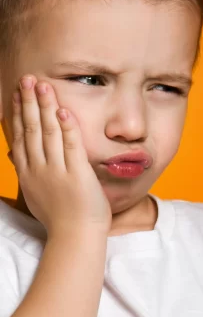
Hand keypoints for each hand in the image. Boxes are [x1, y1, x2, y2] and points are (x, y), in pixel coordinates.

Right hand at [10, 74, 111, 236]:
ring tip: (42, 86)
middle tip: (26, 79)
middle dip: (28, 103)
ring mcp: (57, 171)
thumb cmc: (59, 217)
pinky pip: (71, 147)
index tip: (16, 94)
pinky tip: (64, 110)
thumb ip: (26, 170)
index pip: (20, 137)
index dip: (18, 113)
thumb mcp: (34, 193)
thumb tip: (12, 152)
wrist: (75, 237)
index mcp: (28, 173)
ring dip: (45, 108)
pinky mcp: (77, 174)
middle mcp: (39, 169)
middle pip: (31, 130)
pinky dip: (68, 128)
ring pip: (49, 133)